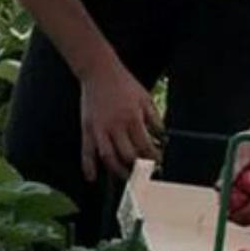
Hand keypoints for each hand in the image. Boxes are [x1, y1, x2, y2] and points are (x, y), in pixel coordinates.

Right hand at [80, 60, 161, 181]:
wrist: (99, 71)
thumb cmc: (124, 84)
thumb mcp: (145, 98)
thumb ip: (154, 119)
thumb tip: (162, 138)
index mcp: (132, 117)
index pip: (145, 146)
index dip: (153, 158)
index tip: (158, 163)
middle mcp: (116, 125)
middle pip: (128, 155)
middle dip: (138, 168)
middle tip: (144, 175)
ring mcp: (100, 128)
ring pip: (108, 157)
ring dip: (117, 171)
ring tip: (126, 178)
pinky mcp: (87, 128)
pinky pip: (87, 150)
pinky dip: (88, 165)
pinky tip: (92, 177)